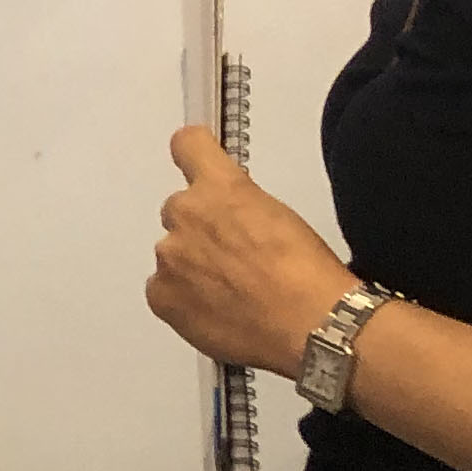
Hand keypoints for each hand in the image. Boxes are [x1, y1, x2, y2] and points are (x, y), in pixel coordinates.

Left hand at [147, 126, 356, 376]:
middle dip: (200, 230)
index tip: (196, 163)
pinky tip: (217, 312)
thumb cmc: (308, 273)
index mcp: (221, 188)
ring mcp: (169, 256)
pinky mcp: (160, 295)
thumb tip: (231, 217)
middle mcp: (186, 214)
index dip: (194, 155)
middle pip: (180, 212)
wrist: (311, 325)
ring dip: (192, 267)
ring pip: (173, 254)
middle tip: (233, 259)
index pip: (189, 145)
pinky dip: (183, 300)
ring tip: (232, 293)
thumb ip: (240, 207)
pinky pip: (163, 290)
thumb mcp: (280, 217)